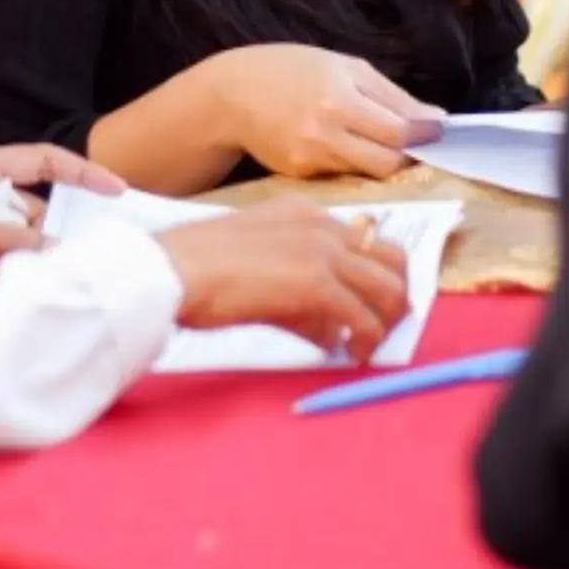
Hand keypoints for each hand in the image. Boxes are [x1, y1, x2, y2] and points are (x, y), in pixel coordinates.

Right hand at [157, 200, 410, 361]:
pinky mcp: (317, 284)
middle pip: (391, 258)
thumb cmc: (198, 268)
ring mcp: (322, 251)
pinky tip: (350, 356)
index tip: (368, 303)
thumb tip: (331, 327)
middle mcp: (321, 224)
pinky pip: (364, 319)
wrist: (174, 269)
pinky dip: (366, 341)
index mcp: (304, 212)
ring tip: (367, 346)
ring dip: (385, 322)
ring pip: (388, 288)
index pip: (364, 239)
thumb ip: (297, 281)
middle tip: (381, 326)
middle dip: (394, 296)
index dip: (373, 274)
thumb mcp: (258, 258)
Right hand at [204, 45, 443, 180]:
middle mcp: (324, 131)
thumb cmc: (292, 69)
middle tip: (408, 140)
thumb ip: (393, 95)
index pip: (400, 129)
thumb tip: (437, 119)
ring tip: (373, 138)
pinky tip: (339, 144)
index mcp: (338, 96)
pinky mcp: (300, 175)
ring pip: (369, 173)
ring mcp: (310, 158)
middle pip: (388, 161)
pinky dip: (351, 163)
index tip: (438, 130)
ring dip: (380, 159)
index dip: (426, 133)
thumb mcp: (345, 66)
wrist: (232, 93)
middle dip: (406, 154)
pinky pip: (343, 174)